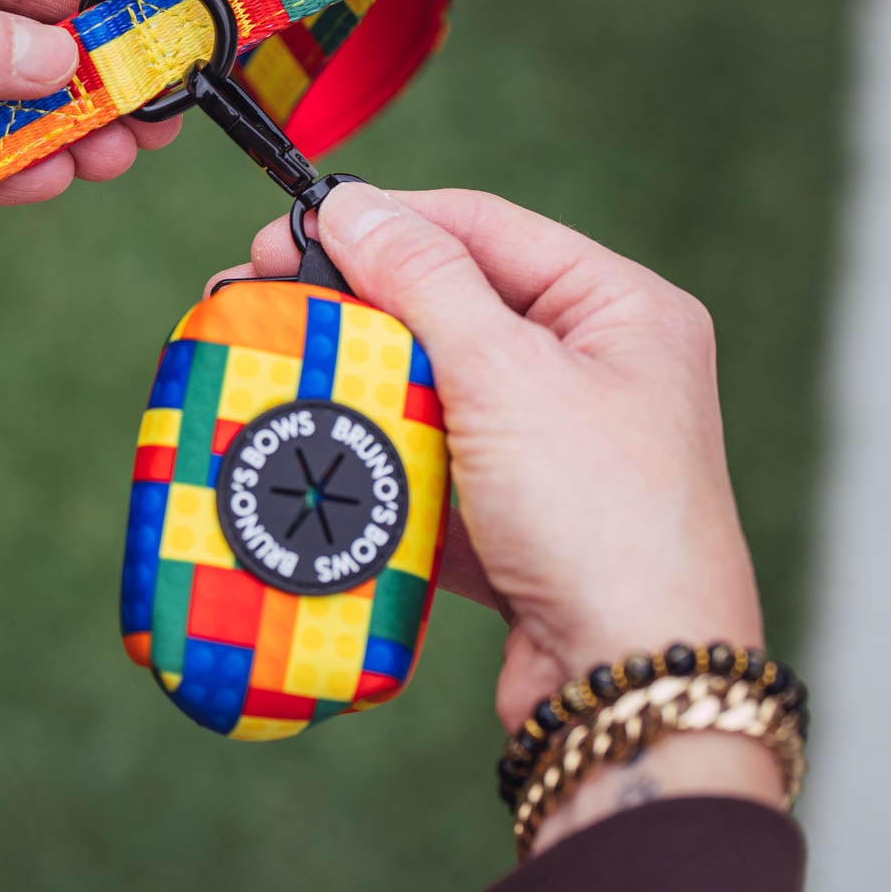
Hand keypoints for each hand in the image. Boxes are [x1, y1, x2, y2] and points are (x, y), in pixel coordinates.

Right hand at [225, 185, 779, 844]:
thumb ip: (424, 279)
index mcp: (621, 310)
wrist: (630, 686)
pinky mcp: (517, 518)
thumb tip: (351, 205)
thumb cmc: (598, 516)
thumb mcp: (505, 374)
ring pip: (432, 389)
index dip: (382, 221)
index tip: (286, 230)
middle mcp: (597, 369)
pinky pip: (430, 465)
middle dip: (356, 305)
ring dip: (358, 385)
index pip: (482, 227)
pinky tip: (318, 452)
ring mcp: (555, 448)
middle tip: (260, 299)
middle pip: (451, 306)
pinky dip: (378, 459)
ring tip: (275, 373)